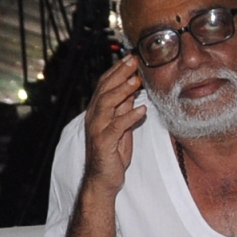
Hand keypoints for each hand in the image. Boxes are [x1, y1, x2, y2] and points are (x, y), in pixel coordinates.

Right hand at [81, 55, 146, 198]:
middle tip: (133, 61)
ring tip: (137, 81)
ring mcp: (98, 129)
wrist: (104, 178)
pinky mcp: (104, 142)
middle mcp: (95, 116)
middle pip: (105, 90)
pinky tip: (141, 110)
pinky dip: (129, 117)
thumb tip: (132, 92)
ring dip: (123, 91)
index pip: (105, 85)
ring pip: (108, 104)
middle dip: (119, 74)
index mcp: (98, 111)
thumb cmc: (113, 152)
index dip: (117, 70)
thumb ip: (124, 110)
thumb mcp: (122, 127)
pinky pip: (117, 127)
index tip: (131, 58)